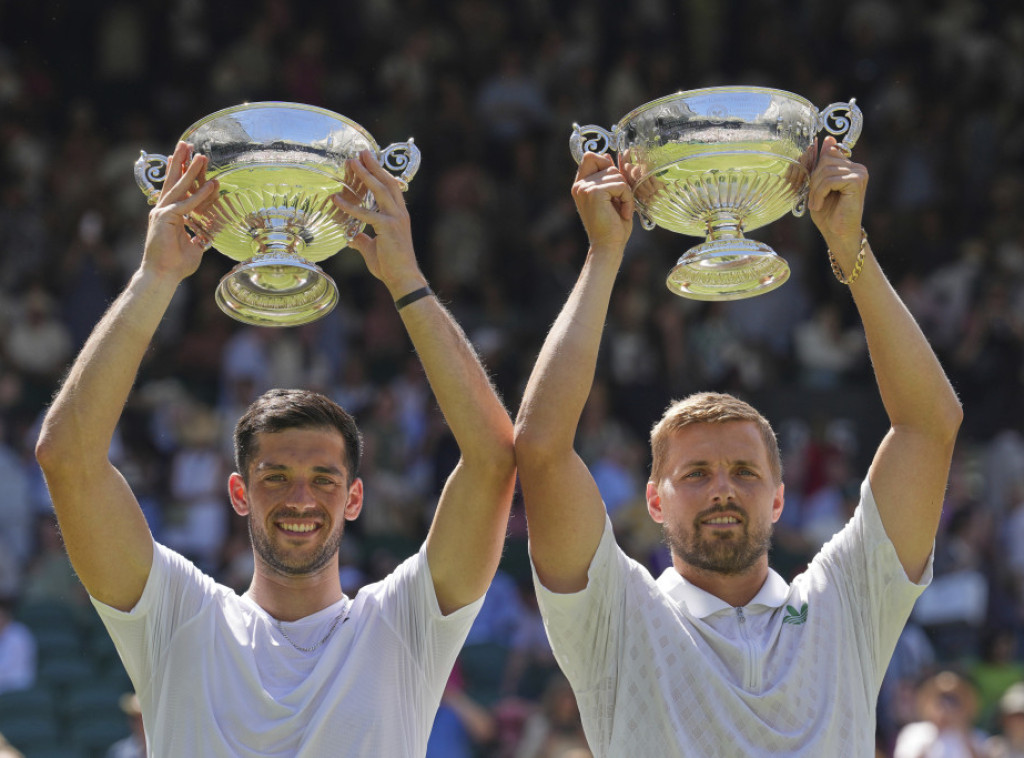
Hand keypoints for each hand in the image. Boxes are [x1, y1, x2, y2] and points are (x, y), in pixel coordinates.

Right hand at [142, 142, 218, 282]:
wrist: (163, 275)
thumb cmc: (176, 265)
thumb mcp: (193, 247)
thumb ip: (198, 237)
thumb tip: (207, 236)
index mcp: (168, 214)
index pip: (175, 189)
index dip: (179, 172)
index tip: (182, 156)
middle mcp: (163, 210)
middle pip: (173, 180)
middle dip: (180, 161)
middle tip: (187, 143)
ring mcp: (163, 213)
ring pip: (179, 187)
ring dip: (191, 170)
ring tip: (200, 155)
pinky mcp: (167, 219)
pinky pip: (188, 204)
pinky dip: (200, 195)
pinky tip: (211, 184)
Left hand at [332, 151, 424, 296]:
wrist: (402, 278)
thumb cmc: (390, 265)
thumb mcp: (372, 248)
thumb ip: (363, 239)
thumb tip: (351, 236)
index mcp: (398, 215)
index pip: (390, 188)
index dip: (379, 173)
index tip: (368, 160)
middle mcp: (399, 213)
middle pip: (387, 182)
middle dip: (373, 166)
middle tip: (361, 152)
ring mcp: (395, 219)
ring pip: (380, 191)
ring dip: (365, 175)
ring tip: (352, 162)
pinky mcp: (387, 228)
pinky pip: (366, 214)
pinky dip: (350, 206)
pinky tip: (337, 199)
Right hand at [572, 152, 633, 252]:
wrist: (608, 246)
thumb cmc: (612, 225)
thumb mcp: (611, 196)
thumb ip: (608, 177)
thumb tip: (608, 155)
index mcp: (580, 185)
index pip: (589, 157)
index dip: (604, 163)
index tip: (613, 184)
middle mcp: (580, 185)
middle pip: (606, 163)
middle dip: (619, 181)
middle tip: (619, 202)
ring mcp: (585, 188)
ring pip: (615, 174)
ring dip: (625, 192)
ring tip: (621, 210)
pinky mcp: (594, 193)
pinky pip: (620, 185)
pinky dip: (627, 199)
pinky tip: (623, 213)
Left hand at [808, 136, 867, 257]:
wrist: (838, 234)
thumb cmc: (828, 213)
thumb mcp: (818, 186)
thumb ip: (821, 165)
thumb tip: (826, 139)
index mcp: (849, 166)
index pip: (828, 152)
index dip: (814, 167)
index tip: (811, 186)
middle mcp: (857, 167)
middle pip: (825, 159)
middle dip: (813, 180)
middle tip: (812, 199)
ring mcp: (859, 173)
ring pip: (825, 170)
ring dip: (815, 189)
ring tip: (815, 204)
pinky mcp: (857, 181)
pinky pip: (830, 180)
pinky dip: (819, 193)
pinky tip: (819, 205)